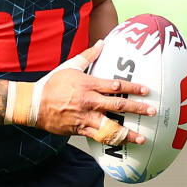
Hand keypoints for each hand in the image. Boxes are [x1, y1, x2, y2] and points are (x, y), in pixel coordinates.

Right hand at [33, 41, 156, 144]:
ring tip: (142, 138)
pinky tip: (121, 143)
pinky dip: (110, 140)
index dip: (132, 88)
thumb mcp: (70, 66)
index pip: (114, 86)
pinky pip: (97, 136)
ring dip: (127, 133)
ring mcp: (84, 117)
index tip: (146, 90)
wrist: (34, 103)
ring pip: (109, 126)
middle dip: (136, 108)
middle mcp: (88, 101)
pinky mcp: (79, 129)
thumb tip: (102, 43)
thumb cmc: (52, 83)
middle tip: (152, 111)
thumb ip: (88, 56)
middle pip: (117, 105)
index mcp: (87, 84)